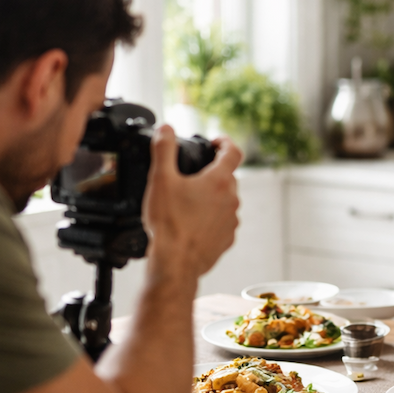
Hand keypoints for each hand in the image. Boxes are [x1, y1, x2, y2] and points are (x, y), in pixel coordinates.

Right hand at [143, 127, 241, 279]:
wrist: (175, 263)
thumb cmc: (169, 223)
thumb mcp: (160, 179)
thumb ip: (163, 149)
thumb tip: (166, 129)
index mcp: (219, 181)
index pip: (233, 152)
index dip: (225, 142)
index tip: (215, 142)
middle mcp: (231, 200)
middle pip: (228, 177)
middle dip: (212, 172)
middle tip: (193, 174)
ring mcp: (231, 221)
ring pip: (226, 201)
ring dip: (213, 197)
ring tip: (190, 201)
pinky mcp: (227, 239)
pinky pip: (222, 222)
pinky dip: (212, 218)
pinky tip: (193, 223)